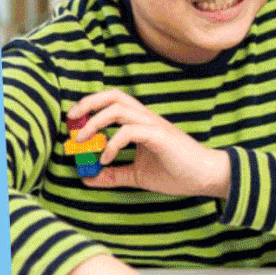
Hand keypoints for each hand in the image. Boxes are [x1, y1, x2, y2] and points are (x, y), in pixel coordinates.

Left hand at [67, 90, 228, 199]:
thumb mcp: (137, 175)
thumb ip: (114, 174)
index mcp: (141, 123)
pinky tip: (106, 159)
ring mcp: (153, 125)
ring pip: (119, 108)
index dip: (91, 107)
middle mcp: (146, 118)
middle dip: (89, 103)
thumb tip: (87, 178)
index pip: (113, 103)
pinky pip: (130, 130)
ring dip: (95, 121)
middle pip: (114, 96)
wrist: (205, 177)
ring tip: (81, 140)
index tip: (73, 122)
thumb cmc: (176, 173)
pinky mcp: (159, 136)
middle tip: (70, 118)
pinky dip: (113, 142)